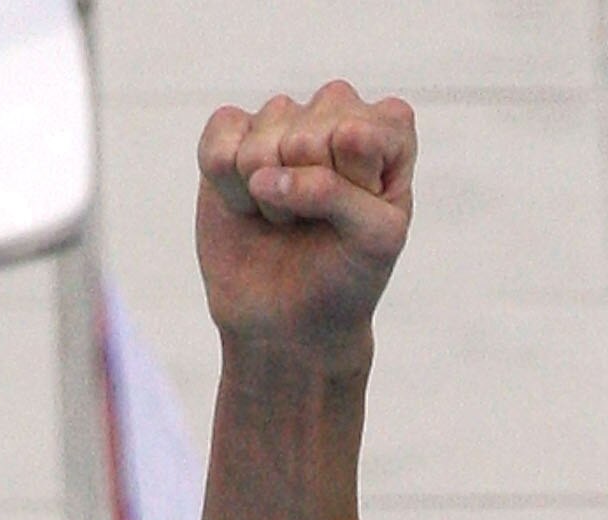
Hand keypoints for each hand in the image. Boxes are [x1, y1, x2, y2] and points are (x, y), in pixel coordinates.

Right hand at [197, 82, 416, 368]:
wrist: (291, 320)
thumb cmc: (346, 277)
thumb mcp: (373, 241)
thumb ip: (338, 192)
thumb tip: (264, 175)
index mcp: (387, 131)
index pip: (361, 132)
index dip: (354, 185)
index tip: (360, 218)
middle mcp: (335, 112)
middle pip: (307, 135)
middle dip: (307, 195)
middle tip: (316, 224)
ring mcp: (282, 119)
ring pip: (262, 143)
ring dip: (271, 201)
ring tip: (286, 218)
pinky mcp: (232, 133)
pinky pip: (220, 145)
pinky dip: (231, 190)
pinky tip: (249, 205)